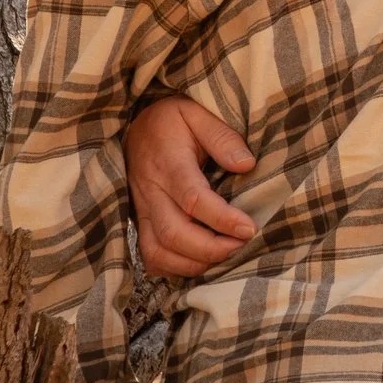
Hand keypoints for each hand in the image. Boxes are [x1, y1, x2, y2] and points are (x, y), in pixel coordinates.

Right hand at [127, 95, 256, 277]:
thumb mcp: (198, 114)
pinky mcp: (138, 221)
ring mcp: (141, 209)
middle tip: (241, 247)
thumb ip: (222, 137)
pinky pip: (149, 256)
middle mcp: (151, 191)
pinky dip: (174, 268)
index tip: (249, 228)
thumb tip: (246, 164)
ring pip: (158, 252)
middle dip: (210, 249)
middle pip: (174, 234)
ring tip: (225, 257)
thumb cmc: (172, 121)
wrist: (133, 126)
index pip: (193, 199)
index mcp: (168, 163)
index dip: (222, 219)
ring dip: (193, 263)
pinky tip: (200, 261)